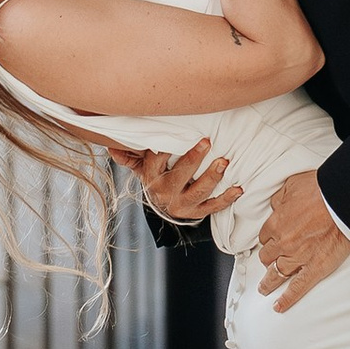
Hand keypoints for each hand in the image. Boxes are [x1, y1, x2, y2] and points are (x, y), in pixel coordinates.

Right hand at [112, 135, 238, 224]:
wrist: (162, 205)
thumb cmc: (156, 177)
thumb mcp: (141, 167)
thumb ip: (129, 156)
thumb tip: (111, 146)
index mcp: (151, 178)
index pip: (156, 163)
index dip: (165, 150)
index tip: (175, 135)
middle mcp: (165, 194)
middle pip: (180, 176)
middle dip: (194, 159)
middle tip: (207, 142)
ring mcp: (182, 205)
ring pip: (199, 191)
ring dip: (213, 177)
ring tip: (224, 162)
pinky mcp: (197, 212)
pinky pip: (214, 207)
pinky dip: (227, 198)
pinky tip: (238, 188)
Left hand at [260, 169, 349, 310]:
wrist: (344, 201)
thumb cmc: (322, 190)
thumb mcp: (292, 185)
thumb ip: (280, 198)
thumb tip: (275, 205)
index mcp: (276, 224)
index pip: (264, 237)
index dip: (268, 239)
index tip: (270, 241)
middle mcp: (283, 243)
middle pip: (268, 256)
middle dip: (268, 258)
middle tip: (268, 262)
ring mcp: (298, 258)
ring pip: (277, 274)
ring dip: (269, 282)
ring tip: (265, 288)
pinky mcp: (315, 269)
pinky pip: (297, 288)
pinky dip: (287, 299)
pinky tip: (279, 306)